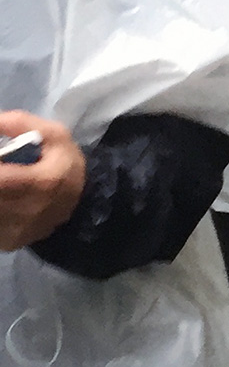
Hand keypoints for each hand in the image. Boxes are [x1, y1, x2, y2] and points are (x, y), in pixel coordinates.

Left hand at [0, 112, 86, 250]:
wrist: (82, 202)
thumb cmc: (66, 164)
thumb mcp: (56, 134)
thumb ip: (22, 123)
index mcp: (44, 182)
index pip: (2, 179)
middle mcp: (29, 211)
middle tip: (4, 168)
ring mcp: (18, 231)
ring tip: (6, 180)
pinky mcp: (10, 242)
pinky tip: (6, 197)